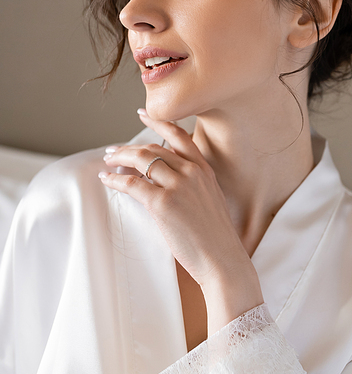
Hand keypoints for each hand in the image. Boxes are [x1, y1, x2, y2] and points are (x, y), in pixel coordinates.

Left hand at [99, 113, 262, 331]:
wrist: (222, 259)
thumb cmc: (215, 237)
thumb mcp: (210, 200)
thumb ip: (193, 184)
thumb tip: (166, 180)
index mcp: (204, 169)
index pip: (179, 135)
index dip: (158, 122)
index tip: (142, 114)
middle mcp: (192, 172)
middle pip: (153, 147)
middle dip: (129, 147)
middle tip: (113, 151)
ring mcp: (178, 186)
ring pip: (141, 160)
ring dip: (119, 159)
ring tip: (107, 163)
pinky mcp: (163, 203)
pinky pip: (132, 183)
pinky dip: (116, 179)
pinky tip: (107, 180)